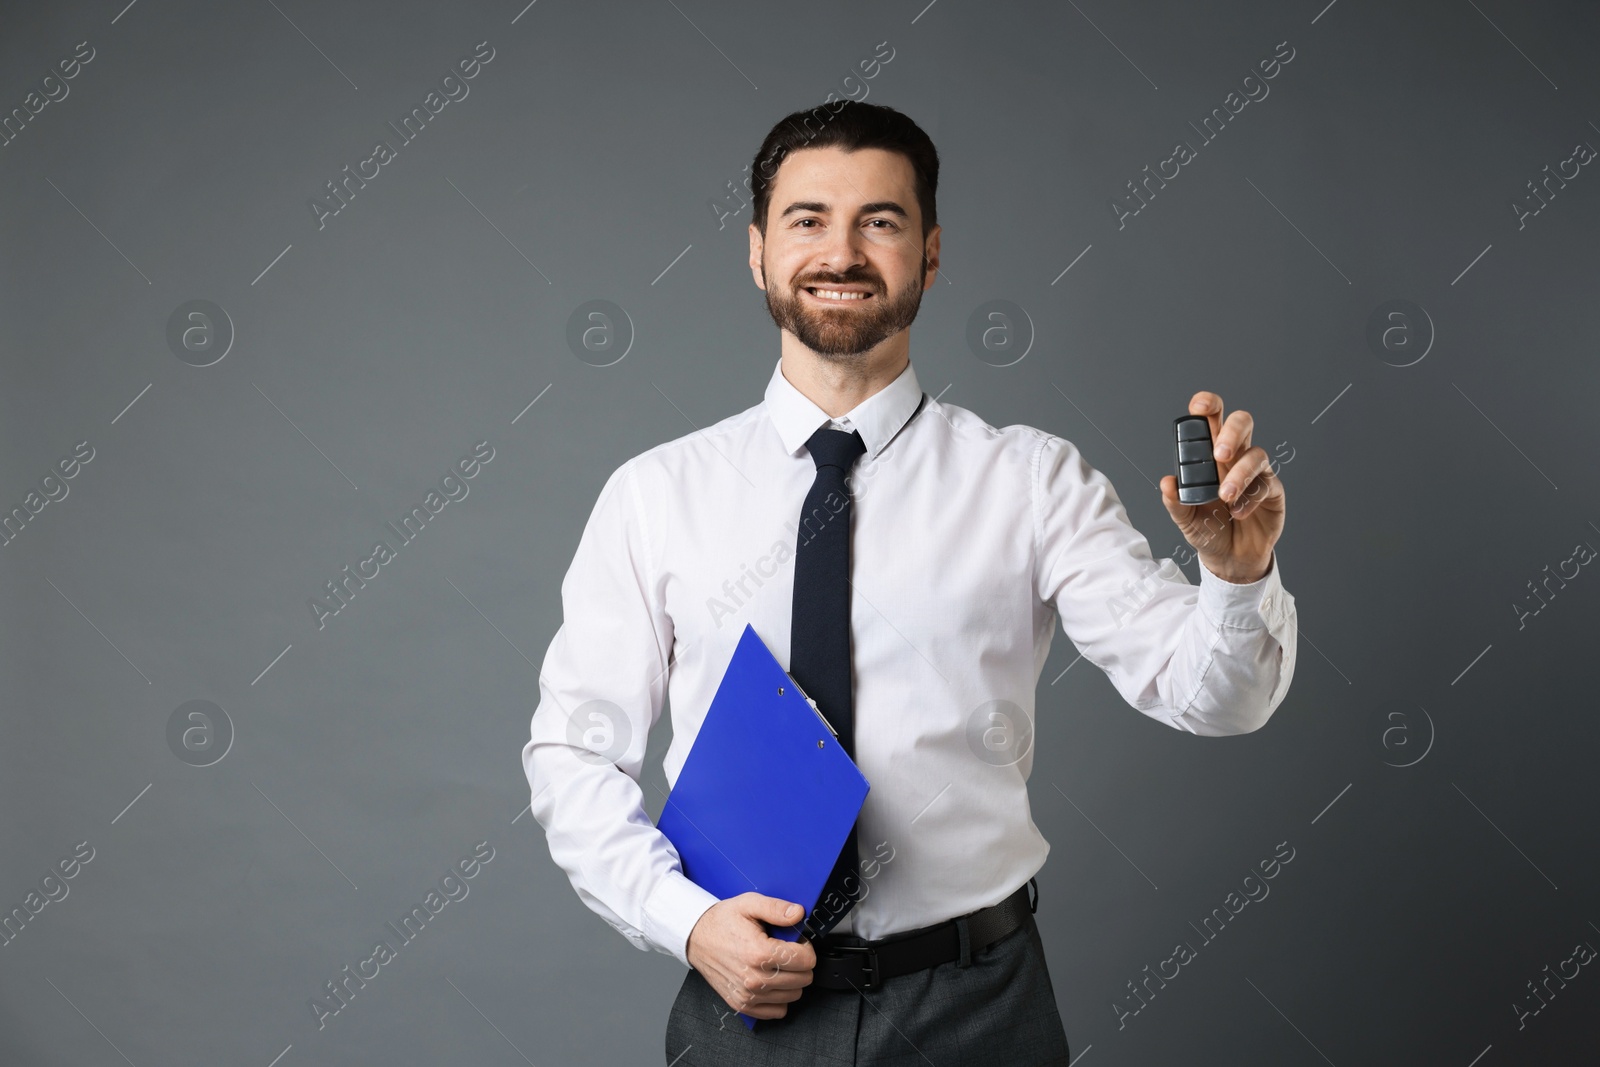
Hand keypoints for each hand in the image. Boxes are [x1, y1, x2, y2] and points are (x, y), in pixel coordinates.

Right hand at [685, 893, 816, 1019]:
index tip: (797, 942)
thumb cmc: (722, 922)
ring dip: (792, 980)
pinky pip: (778, 1011)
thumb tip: (798, 914)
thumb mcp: (749, 904)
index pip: (805, 960)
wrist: (696, 938)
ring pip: (793, 995)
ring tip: (777, 964)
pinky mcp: (743, 1005)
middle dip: (801, 963)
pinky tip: (771, 980)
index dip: (806, 948)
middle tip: (786, 951)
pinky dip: (780, 997)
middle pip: (803, 979)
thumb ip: (776, 908)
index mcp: (758, 953)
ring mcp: (748, 995)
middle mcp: (754, 978)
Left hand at [1159, 391, 1284, 583]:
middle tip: (1219, 454)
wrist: (1230, 559)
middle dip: (1232, 431)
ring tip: (1225, 497)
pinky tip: (1237, 513)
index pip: (1211, 420)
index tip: (1199, 407)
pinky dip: (1249, 499)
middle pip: (1242, 423)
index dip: (1208, 406)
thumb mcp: (1185, 519)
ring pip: (1256, 454)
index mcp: (1209, 455)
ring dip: (1239, 474)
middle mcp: (1234, 457)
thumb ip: (1175, 502)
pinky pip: (1266, 484)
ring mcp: (1255, 472)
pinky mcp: (1272, 491)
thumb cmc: (1208, 529)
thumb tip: (1166, 483)